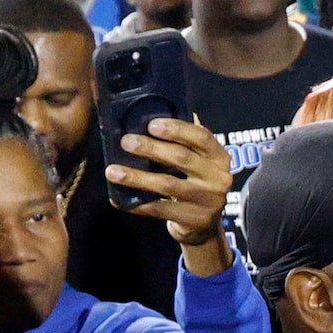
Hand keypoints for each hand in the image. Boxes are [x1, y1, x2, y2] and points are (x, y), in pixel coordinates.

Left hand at [105, 117, 235, 271]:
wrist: (204, 225)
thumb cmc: (193, 182)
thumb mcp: (196, 160)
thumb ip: (182, 139)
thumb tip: (150, 107)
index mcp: (219, 157)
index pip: (201, 137)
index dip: (177, 128)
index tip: (151, 124)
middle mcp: (218, 178)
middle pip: (181, 158)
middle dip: (151, 149)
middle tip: (126, 142)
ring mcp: (209, 201)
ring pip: (167, 185)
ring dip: (137, 177)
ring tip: (112, 171)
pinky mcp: (196, 220)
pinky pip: (161, 209)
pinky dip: (138, 204)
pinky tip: (119, 198)